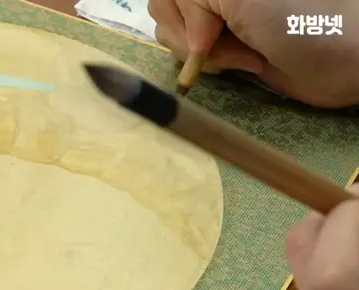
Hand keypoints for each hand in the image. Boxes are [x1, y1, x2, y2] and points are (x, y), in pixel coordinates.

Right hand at [147, 0, 358, 106]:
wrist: (344, 58)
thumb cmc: (296, 17)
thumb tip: (186, 32)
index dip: (181, 10)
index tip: (209, 26)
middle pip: (164, 9)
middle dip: (190, 33)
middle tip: (227, 38)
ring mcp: (218, 16)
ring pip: (173, 35)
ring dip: (205, 53)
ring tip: (244, 54)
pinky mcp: (224, 46)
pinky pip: (191, 58)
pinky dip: (213, 65)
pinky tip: (245, 62)